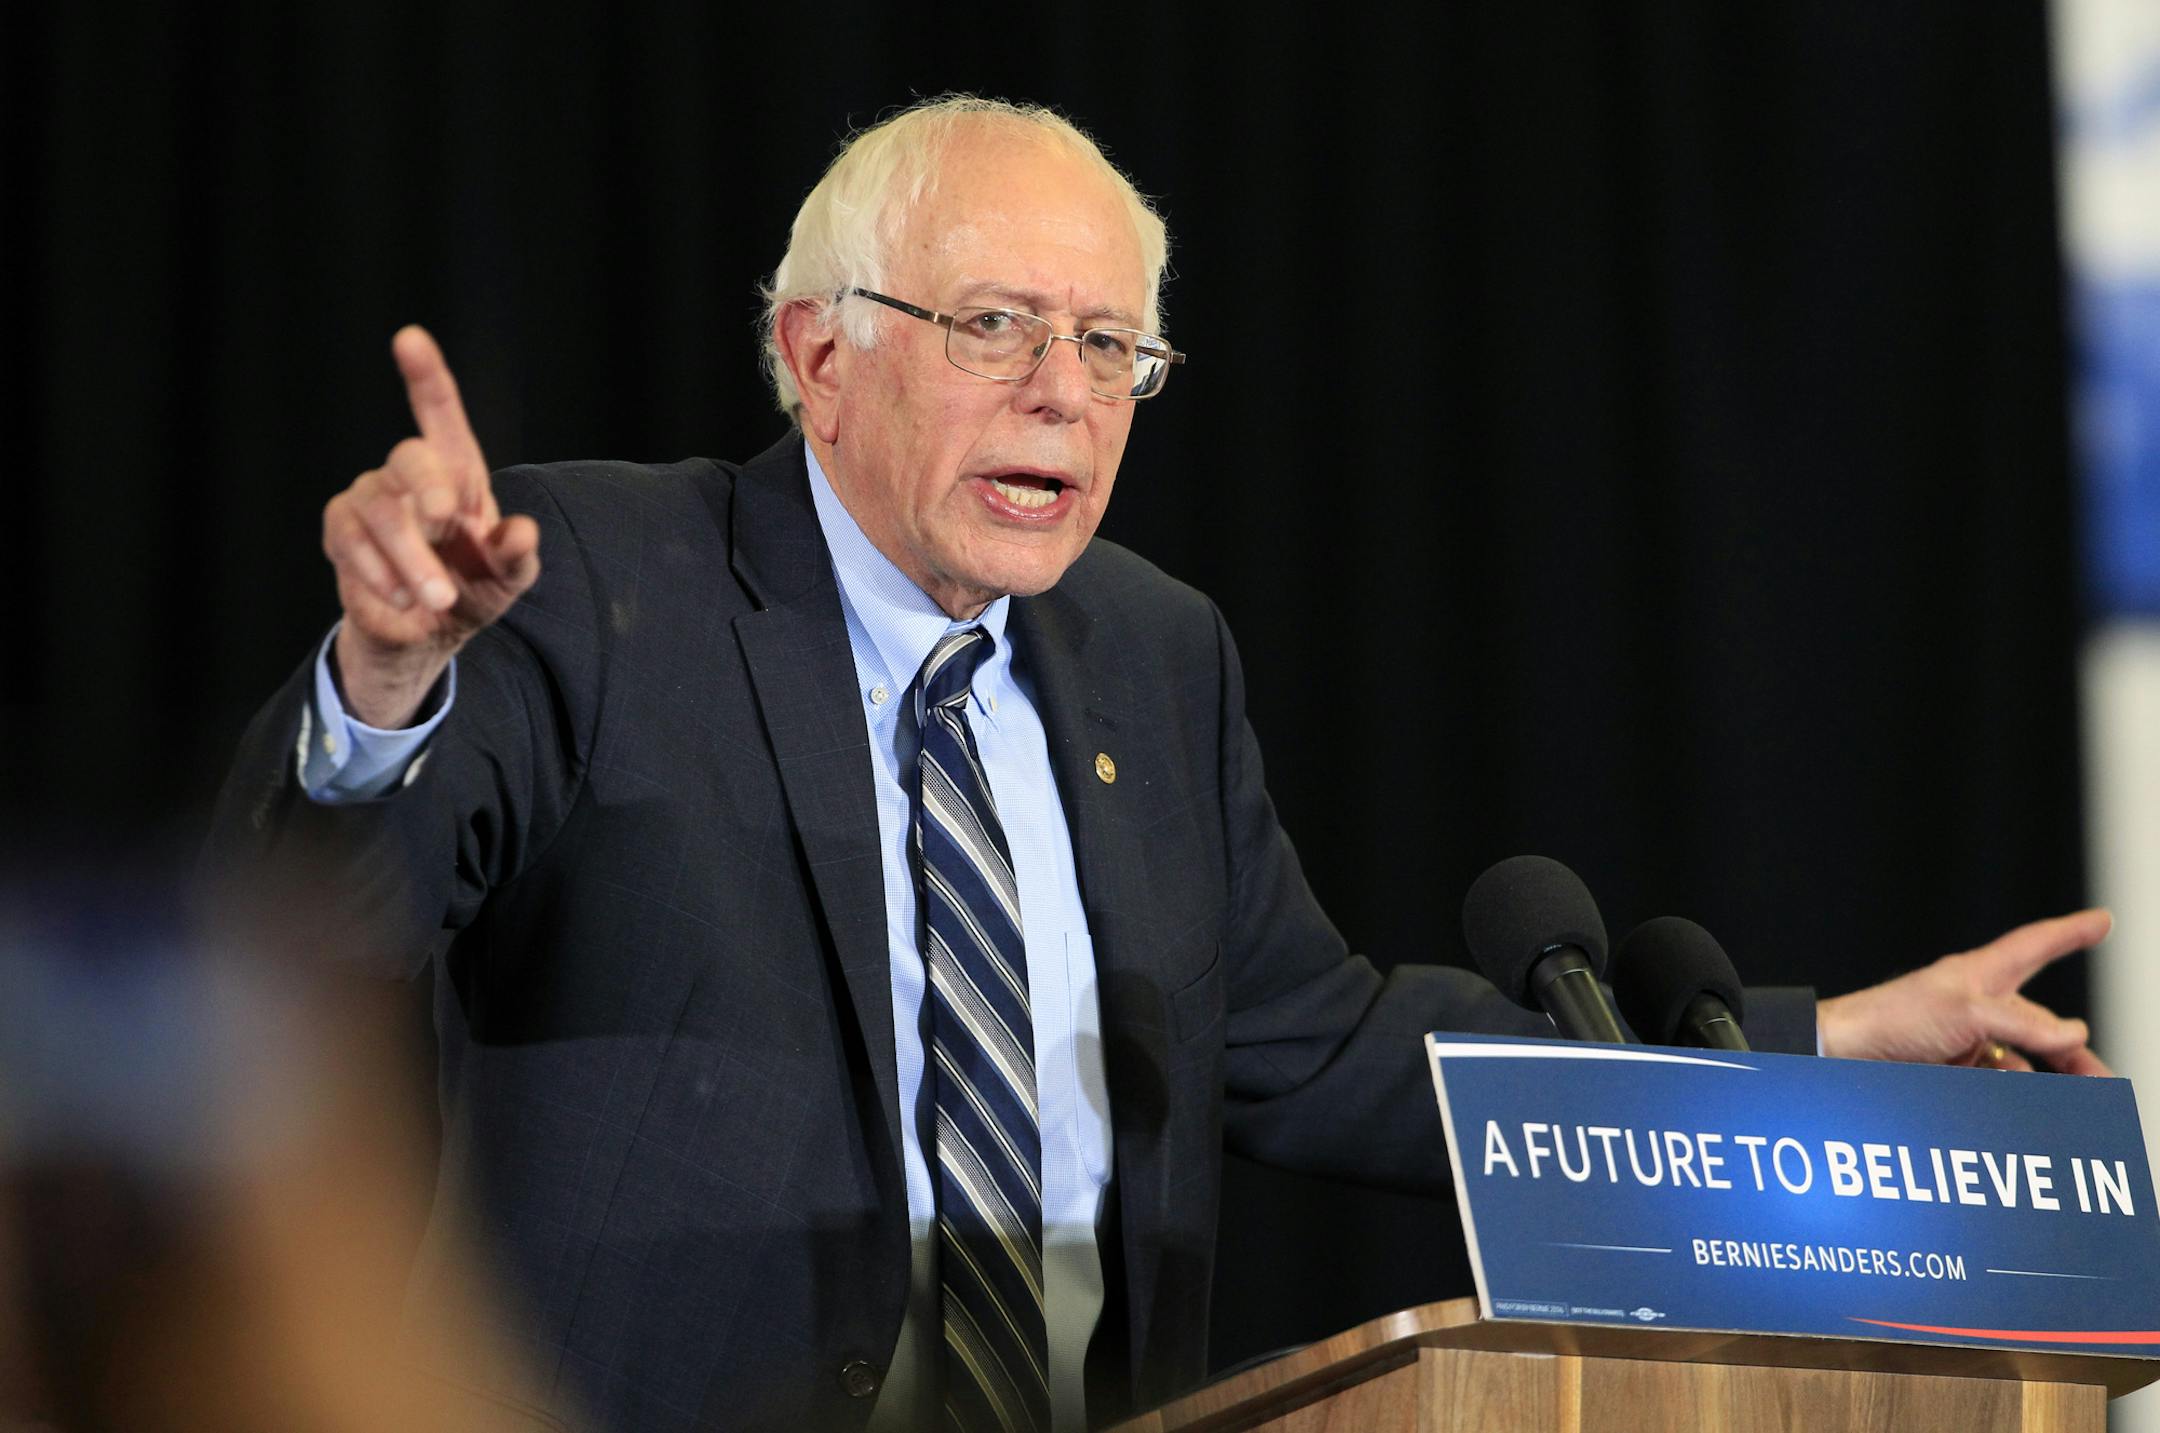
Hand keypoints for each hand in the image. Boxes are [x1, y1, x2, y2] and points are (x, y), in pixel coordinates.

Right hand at [321, 327, 540, 726]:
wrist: (427, 635)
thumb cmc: (474, 591)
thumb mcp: (508, 580)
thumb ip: (518, 557)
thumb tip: (523, 531)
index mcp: (459, 474)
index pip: (440, 413)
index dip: (425, 375)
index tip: (408, 338)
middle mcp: (413, 476)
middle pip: (408, 456)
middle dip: (427, 490)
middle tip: (445, 525)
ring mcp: (372, 498)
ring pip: (376, 505)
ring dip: (409, 556)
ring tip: (436, 598)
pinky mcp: (341, 529)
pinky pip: (347, 535)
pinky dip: (377, 570)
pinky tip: (401, 598)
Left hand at [1816, 909, 2112, 1073]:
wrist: (1843, 1056)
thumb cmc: (1889, 1017)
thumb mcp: (1966, 1012)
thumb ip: (2023, 1022)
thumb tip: (2072, 1033)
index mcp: (1980, 975)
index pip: (2034, 945)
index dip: (2069, 933)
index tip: (2101, 921)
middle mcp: (1977, 1004)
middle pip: (2041, 1025)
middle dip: (2074, 1052)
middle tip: (2103, 1082)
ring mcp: (1965, 1037)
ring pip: (2023, 1059)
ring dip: (2048, 1078)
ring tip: (2072, 1099)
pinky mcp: (1953, 1066)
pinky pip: (1998, 1077)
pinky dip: (2014, 1090)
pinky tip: (2024, 1099)